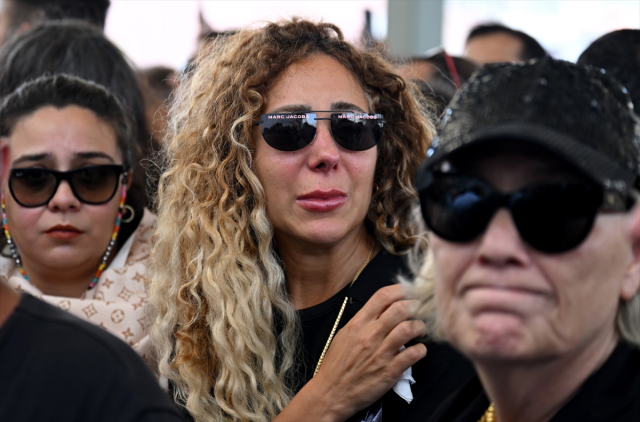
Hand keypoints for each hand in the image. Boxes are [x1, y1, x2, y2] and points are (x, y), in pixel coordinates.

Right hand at [312, 283, 426, 419]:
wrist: (331, 393)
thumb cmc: (337, 365)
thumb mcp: (344, 335)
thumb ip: (363, 321)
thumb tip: (382, 310)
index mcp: (358, 323)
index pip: (382, 296)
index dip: (400, 290)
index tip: (408, 292)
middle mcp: (370, 335)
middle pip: (400, 309)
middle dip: (415, 306)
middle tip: (419, 311)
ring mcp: (380, 353)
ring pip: (409, 329)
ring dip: (420, 327)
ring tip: (420, 330)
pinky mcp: (389, 371)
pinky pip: (413, 354)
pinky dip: (421, 349)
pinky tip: (418, 350)